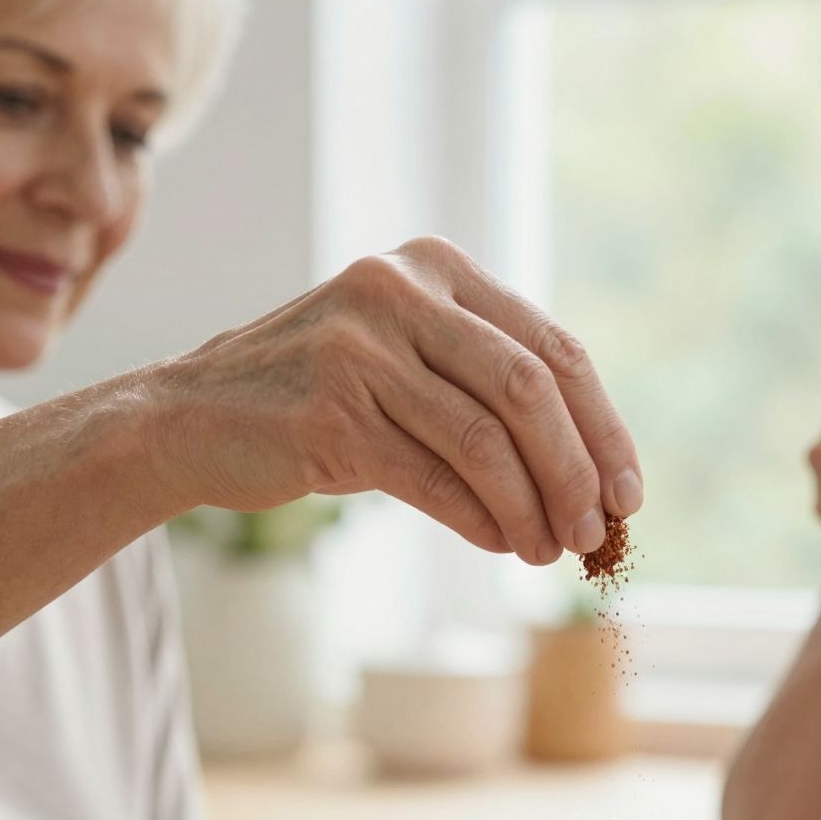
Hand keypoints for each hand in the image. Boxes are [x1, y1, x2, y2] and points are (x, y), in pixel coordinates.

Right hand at [149, 236, 642, 564]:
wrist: (191, 420)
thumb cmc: (320, 399)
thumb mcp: (407, 358)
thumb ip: (487, 382)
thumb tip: (596, 470)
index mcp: (434, 267)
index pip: (555, 349)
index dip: (604, 428)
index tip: (630, 494)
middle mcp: (399, 289)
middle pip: (531, 391)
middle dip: (578, 473)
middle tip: (596, 535)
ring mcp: (360, 349)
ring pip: (487, 441)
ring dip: (532, 509)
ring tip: (547, 552)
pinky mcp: (331, 413)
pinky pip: (435, 478)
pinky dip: (481, 520)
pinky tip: (500, 544)